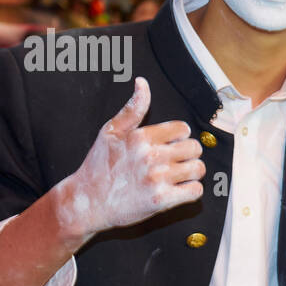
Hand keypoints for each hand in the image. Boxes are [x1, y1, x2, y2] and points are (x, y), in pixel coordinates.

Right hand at [53, 77, 204, 239]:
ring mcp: (157, 179)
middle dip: (188, 154)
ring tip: (178, 176)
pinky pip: (195, 191)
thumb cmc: (99, 167)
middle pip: (195, 148)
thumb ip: (133, 109)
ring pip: (198, 169)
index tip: (170, 145)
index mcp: (141, 137)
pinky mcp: (161, 200)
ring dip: (192, 173)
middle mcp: (150, 156)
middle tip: (175, 161)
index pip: (183, 129)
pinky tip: (178, 190)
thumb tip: (142, 83)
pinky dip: (191, 191)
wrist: (87, 202)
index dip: (180, 137)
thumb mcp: (110, 132)